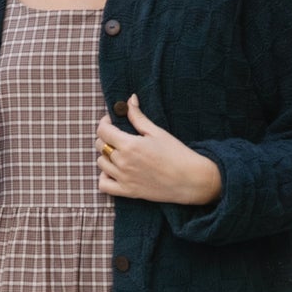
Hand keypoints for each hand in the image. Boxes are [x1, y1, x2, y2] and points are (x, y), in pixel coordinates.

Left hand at [96, 93, 220, 206]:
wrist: (190, 180)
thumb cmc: (177, 154)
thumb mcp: (157, 132)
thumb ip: (138, 117)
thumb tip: (130, 100)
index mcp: (129, 145)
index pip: (103, 130)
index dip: (105, 122)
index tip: (112, 121)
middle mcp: (123, 162)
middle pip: (100, 145)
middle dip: (106, 137)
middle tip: (118, 135)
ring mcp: (123, 178)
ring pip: (101, 163)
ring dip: (106, 155)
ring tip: (119, 152)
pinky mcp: (127, 192)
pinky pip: (104, 185)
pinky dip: (104, 177)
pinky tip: (114, 171)